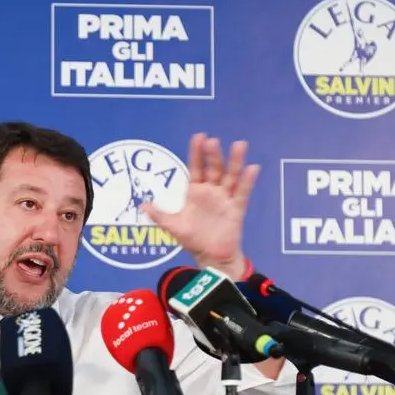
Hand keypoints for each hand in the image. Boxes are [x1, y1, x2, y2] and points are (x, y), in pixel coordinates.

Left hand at [140, 133, 259, 278]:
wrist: (211, 257)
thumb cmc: (193, 239)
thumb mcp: (173, 226)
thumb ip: (159, 215)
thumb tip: (141, 206)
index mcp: (196, 192)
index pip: (197, 168)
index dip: (197, 153)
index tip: (199, 137)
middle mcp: (212, 192)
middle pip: (214, 169)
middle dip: (213, 155)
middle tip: (212, 141)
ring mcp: (225, 199)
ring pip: (231, 177)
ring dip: (234, 162)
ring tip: (239, 145)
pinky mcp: (236, 209)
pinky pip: (242, 193)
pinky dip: (248, 181)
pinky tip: (252, 168)